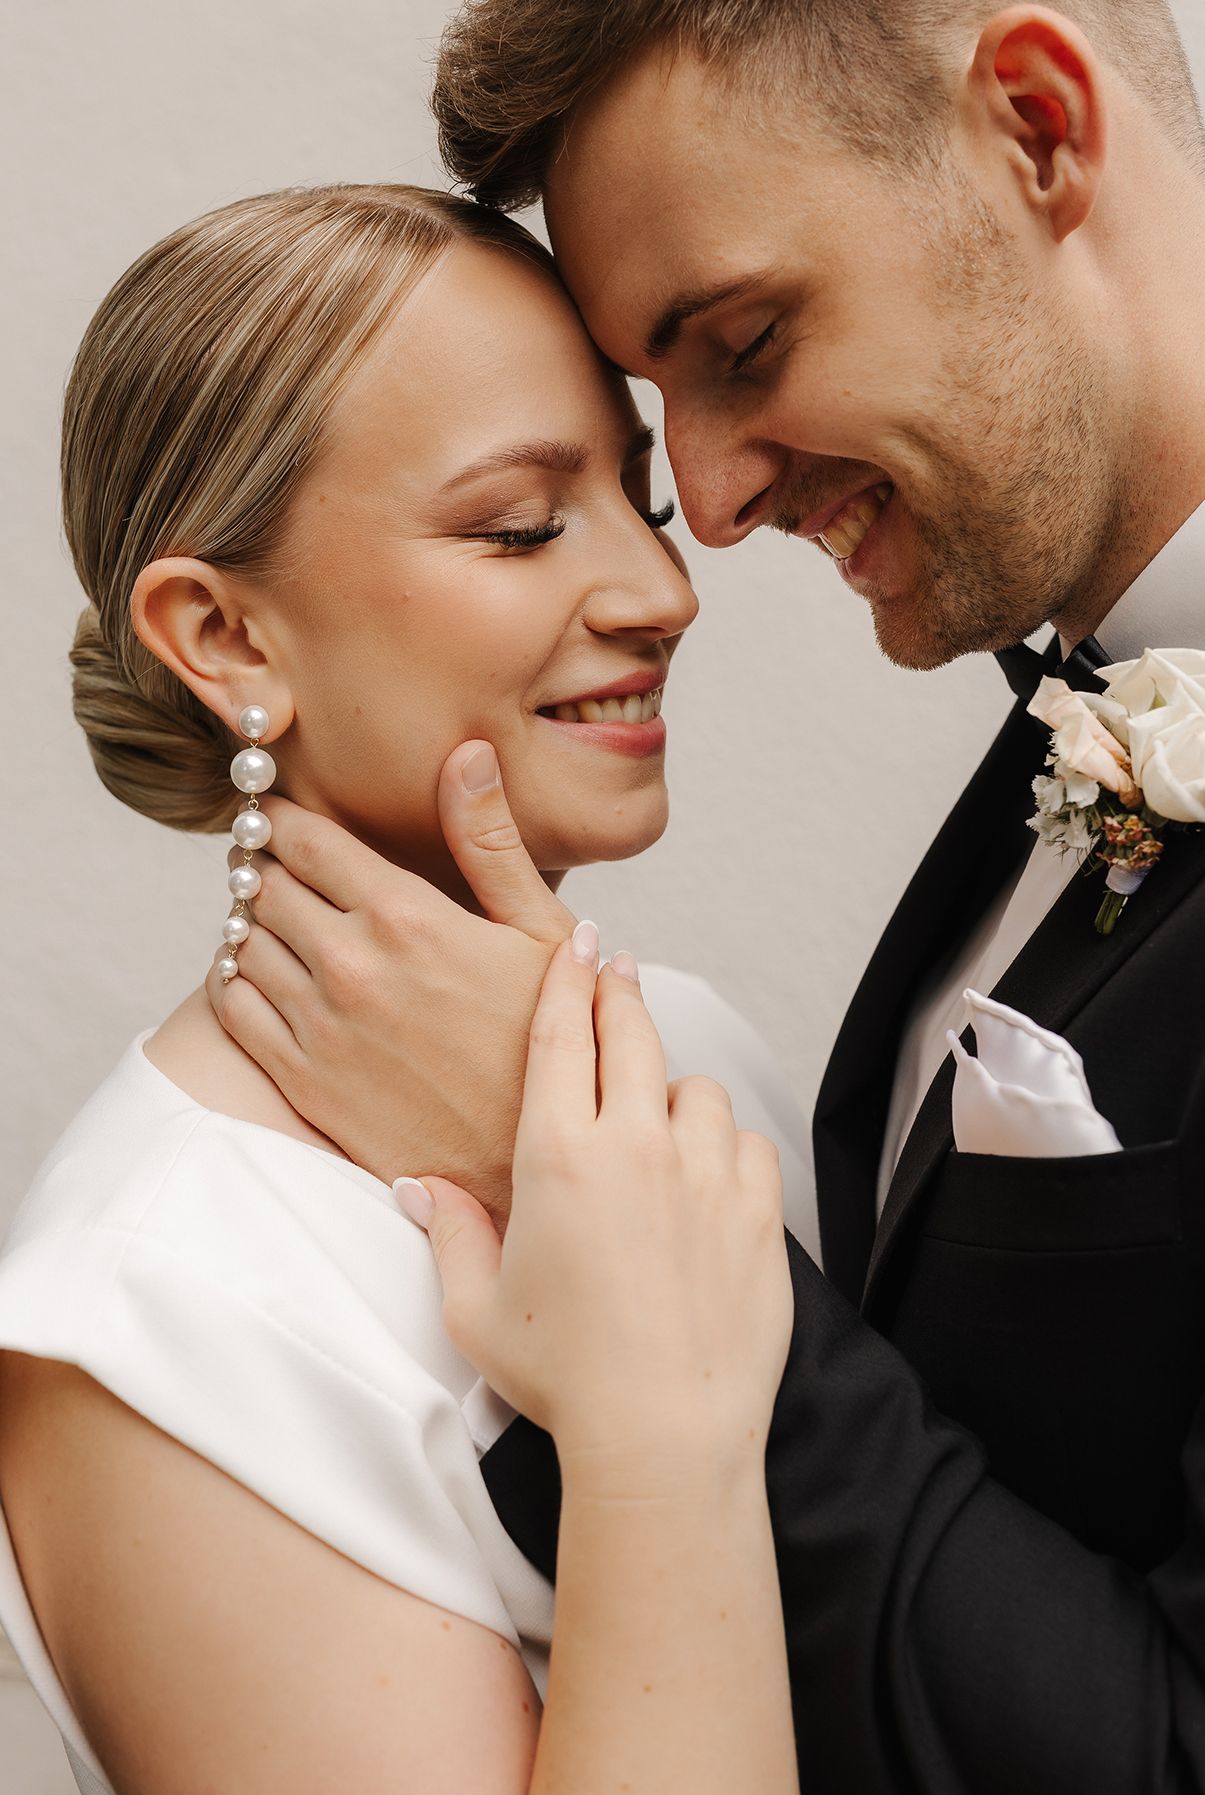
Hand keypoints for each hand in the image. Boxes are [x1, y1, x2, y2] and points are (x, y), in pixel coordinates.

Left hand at [206, 742, 574, 1214]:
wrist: (528, 1162)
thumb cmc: (548, 1044)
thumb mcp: (541, 934)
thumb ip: (491, 841)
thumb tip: (468, 754)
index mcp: (406, 917)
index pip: (306, 838)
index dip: (284, 817)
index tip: (281, 812)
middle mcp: (350, 965)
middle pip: (262, 883)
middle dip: (262, 861)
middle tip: (269, 856)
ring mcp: (319, 1026)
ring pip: (240, 940)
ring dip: (246, 917)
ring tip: (268, 912)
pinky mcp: (302, 1080)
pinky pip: (233, 1007)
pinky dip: (234, 976)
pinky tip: (258, 971)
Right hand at [399, 927, 792, 1480]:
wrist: (664, 1437)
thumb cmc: (566, 1379)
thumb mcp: (478, 1312)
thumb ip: (450, 1237)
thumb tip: (420, 1191)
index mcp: (559, 1155)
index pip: (563, 1034)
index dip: (569, 977)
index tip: (579, 943)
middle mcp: (636, 1146)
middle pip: (633, 1033)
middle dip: (621, 992)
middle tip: (617, 971)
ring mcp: (705, 1174)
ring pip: (695, 1090)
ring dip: (674, 1094)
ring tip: (659, 1123)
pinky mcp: (757, 1210)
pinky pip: (747, 1144)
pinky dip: (727, 1150)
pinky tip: (708, 1178)